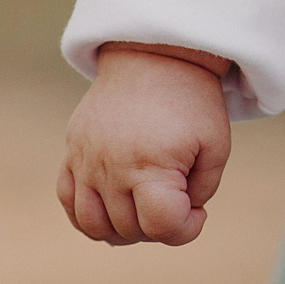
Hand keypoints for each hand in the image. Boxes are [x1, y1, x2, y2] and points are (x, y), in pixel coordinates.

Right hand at [57, 44, 231, 245]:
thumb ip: (203, 190)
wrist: (154, 54)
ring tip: (147, 208)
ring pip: (93, 224)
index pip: (161, 226)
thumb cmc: (191, 100)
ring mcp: (85, 159)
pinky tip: (114, 208)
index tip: (199, 212)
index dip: (186, 230)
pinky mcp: (72, 149)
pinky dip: (88, 216)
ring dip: (123, 230)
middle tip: (177, 200)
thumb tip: (178, 217)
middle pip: (129, 229)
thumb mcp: (217, 144)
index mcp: (150, 163)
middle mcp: (110, 166)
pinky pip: (67, 200)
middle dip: (159, 226)